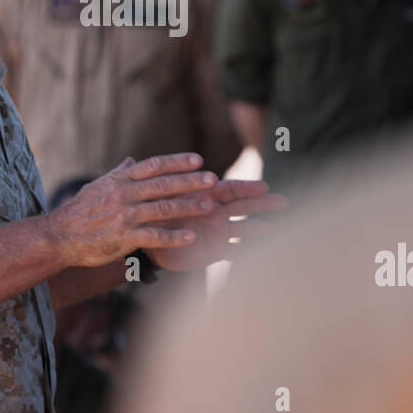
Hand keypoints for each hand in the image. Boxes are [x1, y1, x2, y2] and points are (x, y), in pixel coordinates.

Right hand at [45, 153, 221, 267]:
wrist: (60, 236)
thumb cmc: (79, 211)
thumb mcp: (97, 186)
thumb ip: (119, 173)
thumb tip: (133, 160)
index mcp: (120, 180)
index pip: (153, 166)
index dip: (177, 162)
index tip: (198, 159)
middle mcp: (124, 194)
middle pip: (163, 184)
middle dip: (190, 182)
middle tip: (213, 179)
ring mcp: (125, 216)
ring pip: (162, 209)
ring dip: (188, 207)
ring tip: (210, 206)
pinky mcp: (124, 238)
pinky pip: (154, 236)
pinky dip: (173, 237)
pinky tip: (191, 237)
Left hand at [147, 179, 284, 270]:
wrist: (146, 240)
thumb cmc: (151, 212)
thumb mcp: (149, 196)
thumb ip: (145, 179)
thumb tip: (129, 158)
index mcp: (203, 195)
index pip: (227, 188)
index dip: (244, 187)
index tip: (263, 185)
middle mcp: (213, 211)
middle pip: (242, 205)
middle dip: (261, 203)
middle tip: (282, 200)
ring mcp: (215, 231)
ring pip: (240, 228)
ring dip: (256, 228)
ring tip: (275, 229)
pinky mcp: (212, 251)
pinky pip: (230, 252)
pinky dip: (242, 252)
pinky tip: (257, 253)